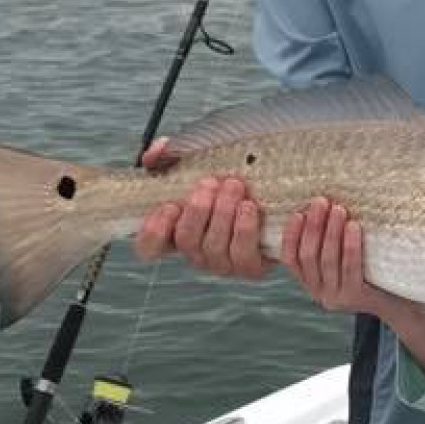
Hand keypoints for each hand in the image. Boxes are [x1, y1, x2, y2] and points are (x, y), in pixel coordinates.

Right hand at [134, 156, 270, 278]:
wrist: (275, 196)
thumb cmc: (227, 182)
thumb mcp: (196, 164)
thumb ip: (168, 156)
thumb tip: (154, 154)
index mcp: (176, 233)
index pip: (149, 246)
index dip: (154, 231)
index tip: (169, 205)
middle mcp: (196, 253)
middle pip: (187, 241)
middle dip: (198, 210)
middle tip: (210, 182)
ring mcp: (222, 264)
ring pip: (214, 247)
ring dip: (223, 214)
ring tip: (234, 186)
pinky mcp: (250, 268)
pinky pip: (244, 256)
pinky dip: (245, 229)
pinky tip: (249, 207)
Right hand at [280, 199, 394, 317]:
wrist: (394, 300)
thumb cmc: (367, 271)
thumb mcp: (341, 260)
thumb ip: (327, 242)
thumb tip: (320, 205)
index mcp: (309, 281)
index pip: (290, 259)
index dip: (290, 236)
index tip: (297, 213)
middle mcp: (317, 292)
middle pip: (308, 257)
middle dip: (313, 227)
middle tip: (320, 202)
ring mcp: (335, 297)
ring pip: (327, 261)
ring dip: (331, 232)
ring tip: (338, 209)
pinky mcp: (354, 297)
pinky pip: (350, 268)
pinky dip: (350, 245)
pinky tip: (353, 226)